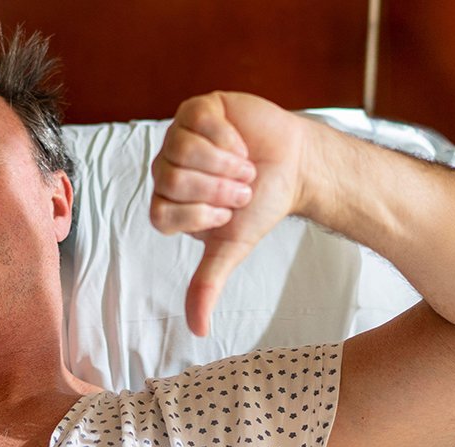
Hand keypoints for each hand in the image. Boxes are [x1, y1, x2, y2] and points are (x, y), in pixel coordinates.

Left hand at [149, 92, 310, 335]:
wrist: (294, 168)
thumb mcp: (231, 248)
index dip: (198, 215)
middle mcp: (166, 168)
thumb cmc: (259, 206)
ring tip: (245, 169)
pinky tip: (242, 145)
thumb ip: (207, 284)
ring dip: (224, 164)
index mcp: (167, 202)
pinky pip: (199, 121)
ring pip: (182, 149)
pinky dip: (227, 138)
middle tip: (242, 191)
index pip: (160, 213)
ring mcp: (178, 135)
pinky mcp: (198, 108)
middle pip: (171, 179)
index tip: (227, 214)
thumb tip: (197, 331)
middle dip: (216, 189)